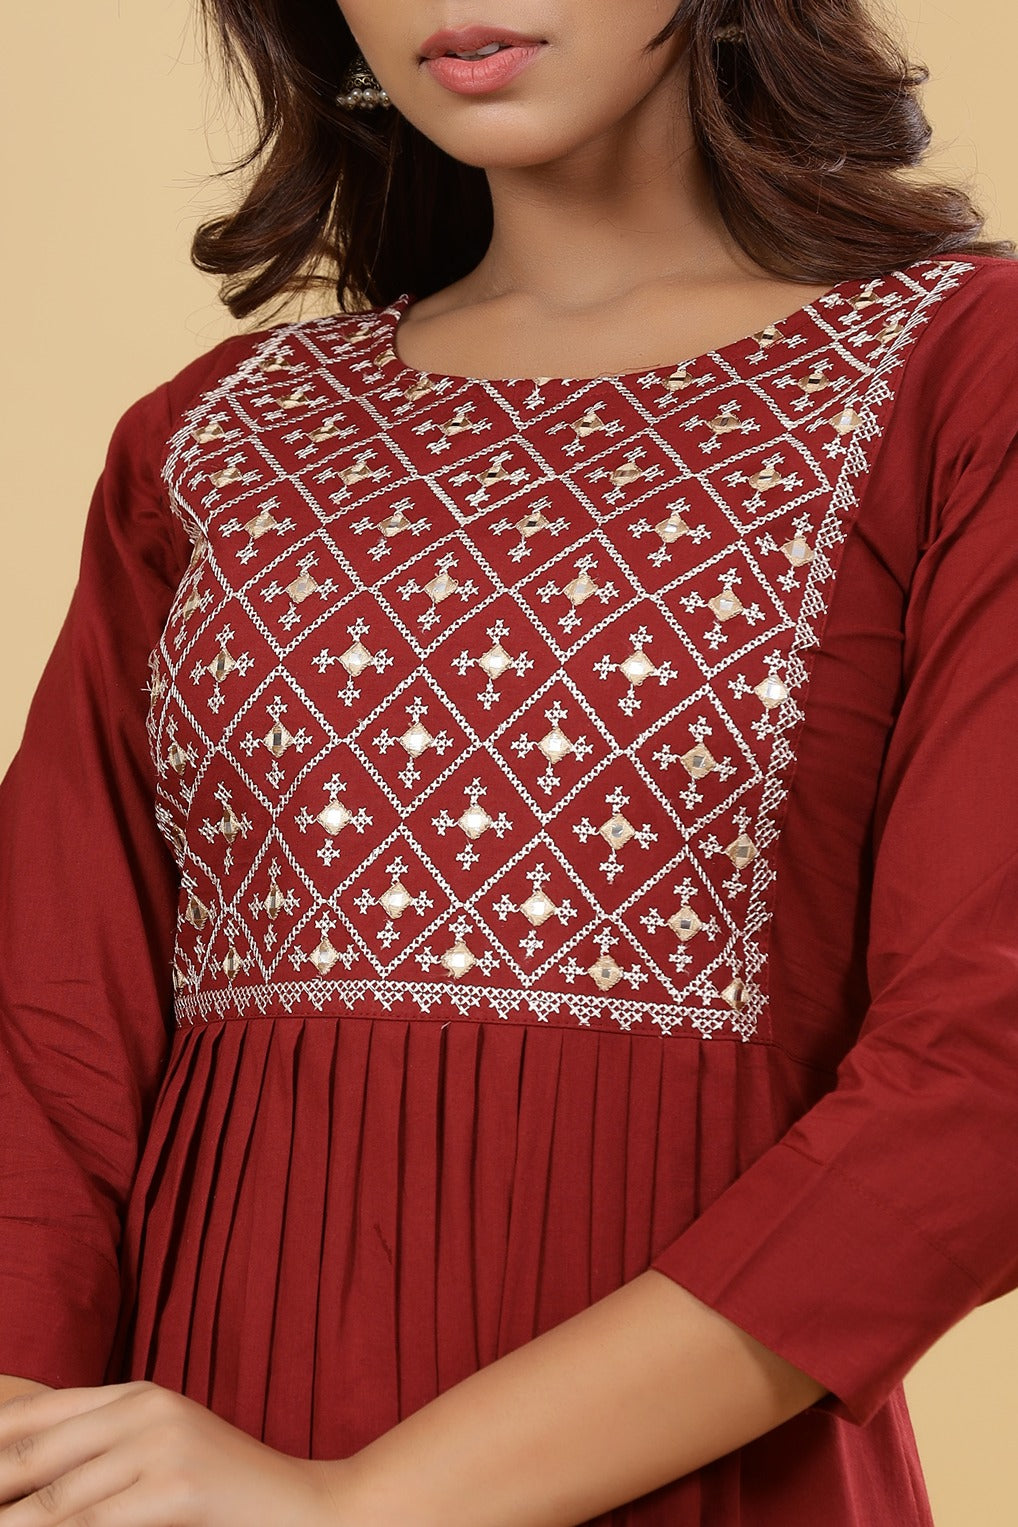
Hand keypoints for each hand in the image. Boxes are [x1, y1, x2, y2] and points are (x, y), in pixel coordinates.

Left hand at [0, 1381, 344, 1525]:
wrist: (307, 1508)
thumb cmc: (226, 1495)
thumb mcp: (160, 1455)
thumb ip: (101, 1457)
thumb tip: (26, 1491)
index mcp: (135, 1394)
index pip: (33, 1416)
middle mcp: (144, 1408)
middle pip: (33, 1455)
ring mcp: (162, 1443)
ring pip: (55, 1500)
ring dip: (14, 1526)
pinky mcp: (178, 1486)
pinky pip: (92, 1525)